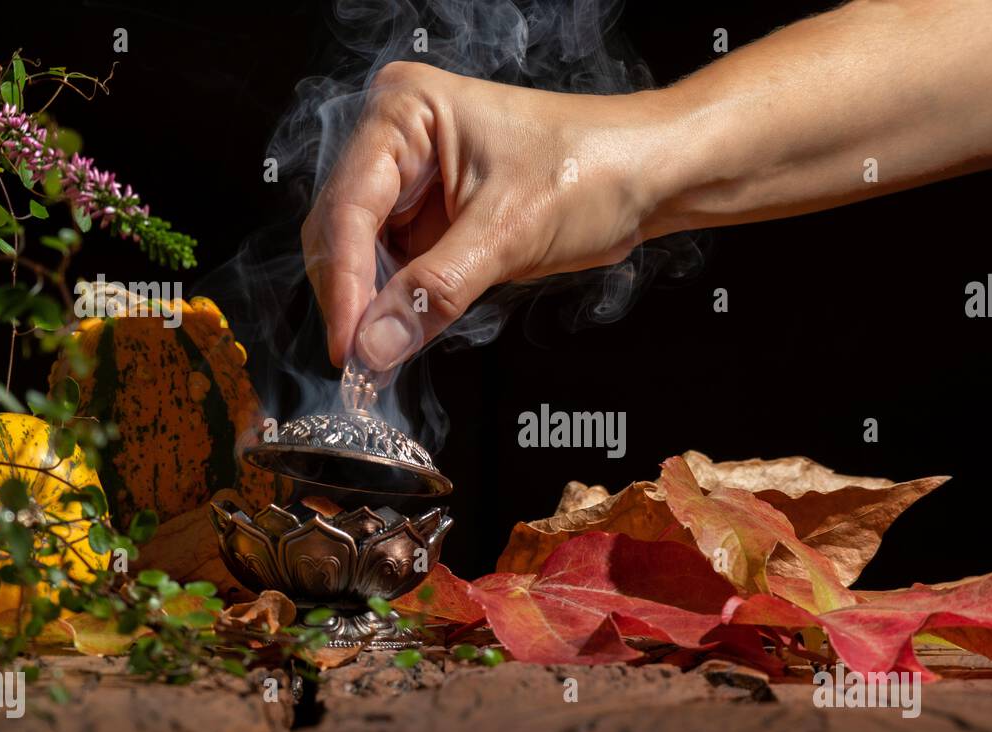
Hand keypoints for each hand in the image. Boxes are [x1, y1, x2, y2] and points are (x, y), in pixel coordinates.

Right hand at [302, 61, 671, 368]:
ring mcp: (411, 180)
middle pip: (343, 230)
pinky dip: (395, 307)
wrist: (648, 175)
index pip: (349, 206)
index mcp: (405, 110)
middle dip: (352, 299)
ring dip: (369, 309)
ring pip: (363, 255)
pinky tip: (396, 339)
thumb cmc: (593, 167)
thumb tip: (374, 345)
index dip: (344, 283)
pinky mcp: (431, 217)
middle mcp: (396, 138)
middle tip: (358, 362)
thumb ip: (435, 290)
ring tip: (375, 359)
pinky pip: (396, 268)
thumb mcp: (510, 232)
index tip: (347, 345)